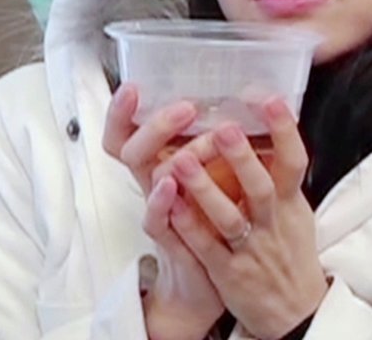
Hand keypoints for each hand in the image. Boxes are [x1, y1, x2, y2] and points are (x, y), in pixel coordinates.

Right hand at [102, 85, 224, 338]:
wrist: (212, 286)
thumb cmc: (216, 225)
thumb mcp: (219, 176)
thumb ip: (224, 143)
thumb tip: (248, 97)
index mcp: (166, 163)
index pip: (129, 132)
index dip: (123, 111)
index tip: (134, 85)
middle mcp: (156, 183)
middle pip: (131, 146)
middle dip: (153, 124)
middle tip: (183, 107)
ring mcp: (161, 211)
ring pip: (146, 175)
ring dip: (166, 154)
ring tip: (188, 139)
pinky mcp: (171, 239)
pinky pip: (156, 219)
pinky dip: (160, 200)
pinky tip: (170, 184)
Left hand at [169, 99, 327, 338]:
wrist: (294, 309)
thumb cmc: (288, 249)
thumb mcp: (295, 209)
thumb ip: (280, 174)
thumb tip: (268, 126)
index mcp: (290, 202)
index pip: (295, 160)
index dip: (284, 129)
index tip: (271, 98)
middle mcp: (272, 222)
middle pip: (261, 186)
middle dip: (241, 157)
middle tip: (223, 125)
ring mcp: (250, 248)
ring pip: (228, 218)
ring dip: (205, 189)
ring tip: (182, 161)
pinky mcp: (229, 272)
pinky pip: (206, 247)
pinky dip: (189, 225)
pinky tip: (170, 204)